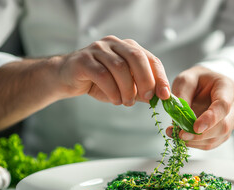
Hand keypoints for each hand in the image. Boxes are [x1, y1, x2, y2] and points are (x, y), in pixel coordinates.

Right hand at [54, 35, 169, 105]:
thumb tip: (161, 98)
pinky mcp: (84, 59)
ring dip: (127, 89)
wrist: (67, 78)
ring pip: (120, 67)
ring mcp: (98, 49)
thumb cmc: (99, 82)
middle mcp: (114, 44)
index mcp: (128, 47)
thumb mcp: (124, 87)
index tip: (165, 95)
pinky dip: (112, 91)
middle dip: (145, 80)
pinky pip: (102, 75)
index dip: (160, 77)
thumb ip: (142, 90)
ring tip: (127, 102)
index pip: (150, 59)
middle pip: (136, 57)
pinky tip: (115, 100)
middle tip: (147, 98)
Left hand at [166, 66, 233, 149]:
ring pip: (217, 137)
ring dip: (196, 141)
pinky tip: (183, 138)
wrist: (202, 86)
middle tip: (180, 134)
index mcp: (227, 87)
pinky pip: (211, 143)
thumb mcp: (185, 80)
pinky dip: (196, 143)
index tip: (195, 127)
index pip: (223, 106)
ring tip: (177, 135)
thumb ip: (182, 95)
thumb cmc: (195, 80)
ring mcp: (231, 120)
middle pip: (223, 126)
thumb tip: (178, 117)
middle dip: (200, 134)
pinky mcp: (223, 132)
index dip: (210, 119)